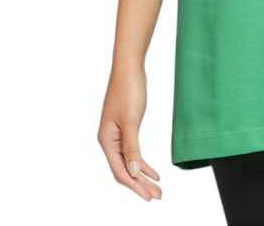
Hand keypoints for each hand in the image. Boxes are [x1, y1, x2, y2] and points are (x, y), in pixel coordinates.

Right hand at [97, 63, 162, 199]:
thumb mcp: (131, 120)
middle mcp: (109, 140)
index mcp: (106, 140)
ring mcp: (117, 134)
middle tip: (157, 196)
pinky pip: (133, 151)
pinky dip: (143, 163)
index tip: (150, 196)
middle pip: (125, 170)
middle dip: (140, 185)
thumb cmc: (128, 90)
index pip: (120, 171)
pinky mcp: (126, 128)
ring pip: (130, 162)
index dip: (135, 186)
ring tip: (157, 187)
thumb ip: (131, 147)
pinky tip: (152, 171)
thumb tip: (134, 171)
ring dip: (143, 176)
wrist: (129, 67)